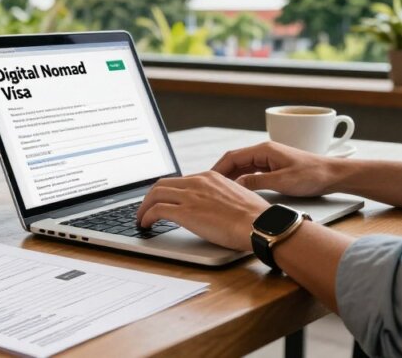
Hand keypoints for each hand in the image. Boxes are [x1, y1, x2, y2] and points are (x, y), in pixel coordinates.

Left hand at [135, 171, 267, 251]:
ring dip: (144, 207)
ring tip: (142, 218)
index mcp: (210, 177)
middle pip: (163, 184)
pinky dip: (147, 216)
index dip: (168, 191)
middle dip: (151, 196)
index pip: (180, 180)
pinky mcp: (186, 212)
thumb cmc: (255, 217)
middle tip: (146, 208)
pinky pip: (156, 210)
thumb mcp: (237, 196)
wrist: (259, 224)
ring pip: (155, 194)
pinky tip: (146, 224)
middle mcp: (198, 182)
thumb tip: (217, 207)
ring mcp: (190, 196)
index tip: (163, 200)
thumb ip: (222, 197)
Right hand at [211, 141, 343, 197]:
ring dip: (230, 177)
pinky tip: (236, 190)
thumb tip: (235, 185)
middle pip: (235, 161)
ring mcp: (269, 159)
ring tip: (218, 191)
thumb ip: (257, 182)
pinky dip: (241, 179)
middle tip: (207, 187)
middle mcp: (264, 151)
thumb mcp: (282, 181)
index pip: (232, 157)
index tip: (206, 180)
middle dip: (220, 173)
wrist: (332, 175)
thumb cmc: (312, 175)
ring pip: (242, 167)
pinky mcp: (273, 167)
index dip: (217, 169)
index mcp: (264, 150)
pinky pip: (251, 171)